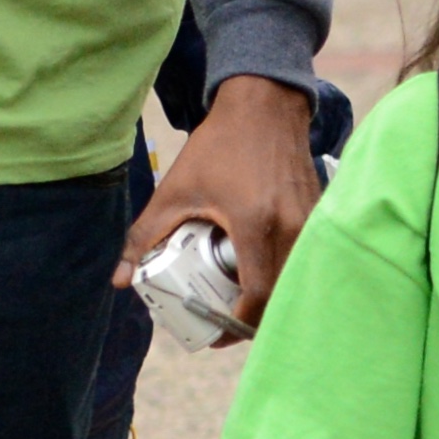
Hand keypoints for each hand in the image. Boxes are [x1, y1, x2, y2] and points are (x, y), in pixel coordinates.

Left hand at [136, 75, 325, 331]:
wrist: (265, 106)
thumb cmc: (219, 146)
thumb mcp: (175, 190)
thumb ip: (144, 236)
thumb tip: (120, 279)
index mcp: (255, 223)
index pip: (256, 293)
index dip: (236, 322)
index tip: (216, 331)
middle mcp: (290, 225)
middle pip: (279, 293)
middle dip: (252, 318)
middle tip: (225, 324)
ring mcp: (310, 219)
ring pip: (295, 277)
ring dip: (270, 296)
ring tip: (240, 302)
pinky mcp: (318, 213)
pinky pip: (304, 256)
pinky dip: (284, 272)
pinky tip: (260, 270)